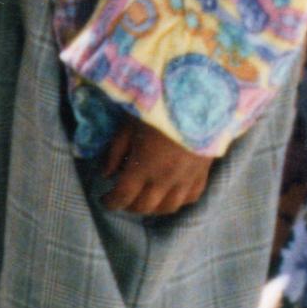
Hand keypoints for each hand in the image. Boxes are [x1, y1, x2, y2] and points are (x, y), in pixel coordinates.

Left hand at [99, 114, 214, 218]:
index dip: (111, 202)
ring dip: (153, 208)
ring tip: (143, 199)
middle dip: (129, 206)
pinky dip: (178, 200)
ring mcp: (186, 178)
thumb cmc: (157, 109)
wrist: (198, 99)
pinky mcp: (203, 172)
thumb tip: (107, 174)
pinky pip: (191, 197)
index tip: (103, 199)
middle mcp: (165, 179)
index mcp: (143, 167)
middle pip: (145, 207)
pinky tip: (170, 194)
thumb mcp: (128, 126)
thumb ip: (116, 152)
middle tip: (121, 198)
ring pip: (169, 207)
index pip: (123, 196)